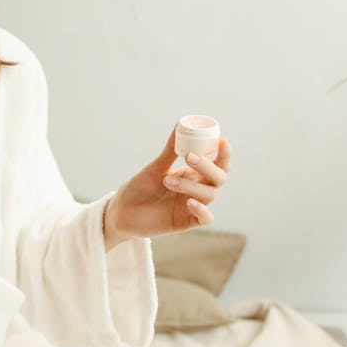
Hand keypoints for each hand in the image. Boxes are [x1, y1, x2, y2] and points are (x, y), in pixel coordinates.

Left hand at [104, 124, 231, 247]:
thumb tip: (180, 124)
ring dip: (191, 185)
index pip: (217, 164)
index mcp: (192, 174)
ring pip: (209, 195)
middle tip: (189, 156)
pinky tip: (190, 202)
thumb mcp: (155, 167)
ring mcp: (192, 206)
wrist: (122, 211)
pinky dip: (202, 210)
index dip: (224, 154)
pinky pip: (205, 219)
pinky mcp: (186, 223)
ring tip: (166, 180)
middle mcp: (196, 189)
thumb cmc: (139, 188)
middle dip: (208, 166)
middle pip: (218, 178)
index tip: (221, 140)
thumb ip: (170, 150)